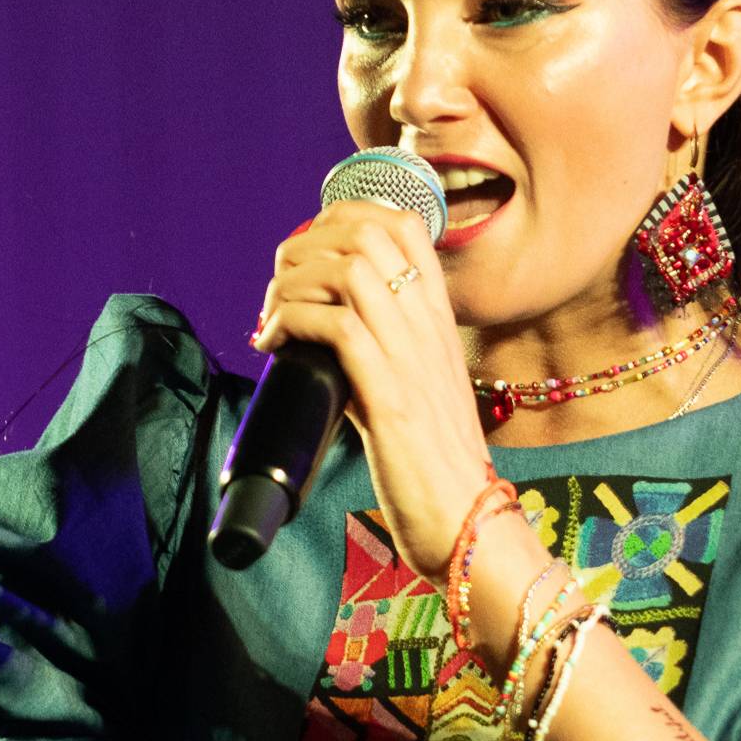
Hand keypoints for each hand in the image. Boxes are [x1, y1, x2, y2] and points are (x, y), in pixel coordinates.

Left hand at [250, 200, 498, 586]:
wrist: (467, 523)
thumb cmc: (431, 464)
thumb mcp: (413, 386)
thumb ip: (380, 348)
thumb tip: (320, 329)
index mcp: (439, 319)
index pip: (404, 223)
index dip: (343, 217)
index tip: (306, 254)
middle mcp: (430, 327)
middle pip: (367, 231)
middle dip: (305, 245)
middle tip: (279, 289)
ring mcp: (412, 359)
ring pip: (348, 268)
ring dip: (293, 282)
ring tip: (272, 318)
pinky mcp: (391, 399)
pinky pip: (336, 326)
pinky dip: (293, 322)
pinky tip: (275, 346)